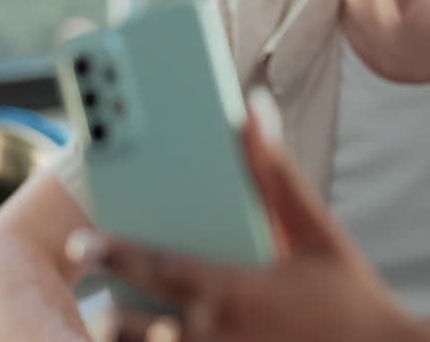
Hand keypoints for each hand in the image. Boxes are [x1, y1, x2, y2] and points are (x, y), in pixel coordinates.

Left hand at [65, 114, 421, 341]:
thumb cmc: (350, 295)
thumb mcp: (317, 230)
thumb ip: (276, 171)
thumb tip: (252, 110)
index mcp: (235, 290)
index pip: (160, 269)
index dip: (116, 253)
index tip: (79, 242)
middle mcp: (221, 334)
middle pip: (139, 329)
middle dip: (109, 316)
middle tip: (90, 303)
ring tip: (112, 330)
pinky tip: (161, 341)